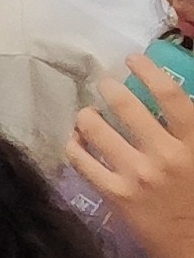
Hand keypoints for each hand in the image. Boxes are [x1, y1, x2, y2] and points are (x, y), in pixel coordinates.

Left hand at [69, 58, 193, 257]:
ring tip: (87, 114)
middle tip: (105, 85)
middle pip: (127, 106)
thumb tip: (182, 106)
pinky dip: (74, 145)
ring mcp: (138, 176)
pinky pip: (82, 161)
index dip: (149, 72)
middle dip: (110, 88)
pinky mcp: (117, 197)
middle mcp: (166, 156)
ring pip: (96, 129)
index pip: (171, 97)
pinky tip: (75, 140)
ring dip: (87, 115)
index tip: (134, 59)